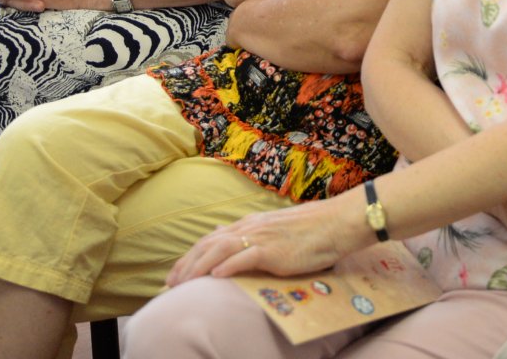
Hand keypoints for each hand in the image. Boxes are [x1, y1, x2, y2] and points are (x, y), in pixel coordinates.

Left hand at [167, 199, 357, 286]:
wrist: (336, 223)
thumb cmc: (311, 230)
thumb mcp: (277, 231)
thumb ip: (256, 237)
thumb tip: (237, 245)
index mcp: (251, 224)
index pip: (212, 238)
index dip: (191, 255)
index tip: (177, 272)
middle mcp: (250, 227)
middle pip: (209, 244)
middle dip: (186, 263)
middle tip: (170, 283)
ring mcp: (261, 237)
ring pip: (220, 249)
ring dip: (198, 267)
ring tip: (184, 283)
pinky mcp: (273, 249)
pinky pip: (245, 256)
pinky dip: (227, 266)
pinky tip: (214, 277)